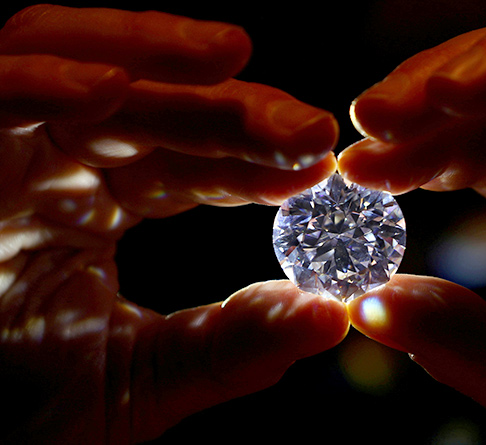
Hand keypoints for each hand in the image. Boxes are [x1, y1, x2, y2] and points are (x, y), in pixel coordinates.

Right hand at [0, 5, 347, 442]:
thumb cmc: (15, 413)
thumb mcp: (140, 383)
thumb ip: (231, 347)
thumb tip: (333, 316)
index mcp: (99, 204)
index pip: (191, 165)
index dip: (255, 162)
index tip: (319, 167)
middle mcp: (55, 162)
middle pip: (152, 108)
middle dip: (231, 110)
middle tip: (309, 128)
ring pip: (75, 62)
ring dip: (152, 53)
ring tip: (232, 54)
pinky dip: (39, 82)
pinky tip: (110, 87)